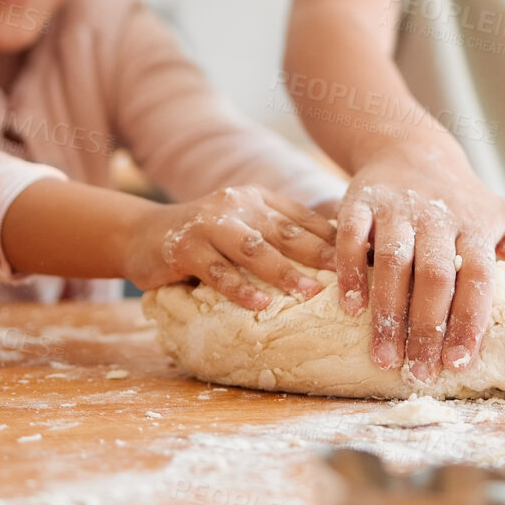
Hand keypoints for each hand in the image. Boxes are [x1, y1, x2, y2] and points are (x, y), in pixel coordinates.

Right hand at [124, 186, 336, 310]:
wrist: (140, 234)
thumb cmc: (204, 239)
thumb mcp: (243, 227)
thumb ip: (278, 237)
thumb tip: (338, 263)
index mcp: (259, 200)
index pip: (304, 219)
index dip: (336, 239)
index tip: (364, 260)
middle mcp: (238, 206)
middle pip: (286, 232)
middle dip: (320, 255)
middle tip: (350, 277)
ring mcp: (210, 225)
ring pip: (254, 250)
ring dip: (284, 272)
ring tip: (310, 293)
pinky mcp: (184, 248)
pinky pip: (216, 271)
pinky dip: (239, 288)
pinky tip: (258, 304)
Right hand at [334, 143, 504, 381]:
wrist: (411, 149)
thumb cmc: (464, 200)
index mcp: (476, 229)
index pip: (478, 278)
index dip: (469, 319)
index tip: (460, 362)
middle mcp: (437, 219)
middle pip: (435, 276)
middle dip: (427, 328)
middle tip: (419, 374)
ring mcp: (398, 209)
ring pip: (393, 262)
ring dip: (388, 312)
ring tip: (384, 358)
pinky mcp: (362, 202)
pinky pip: (352, 237)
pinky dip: (349, 271)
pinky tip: (350, 308)